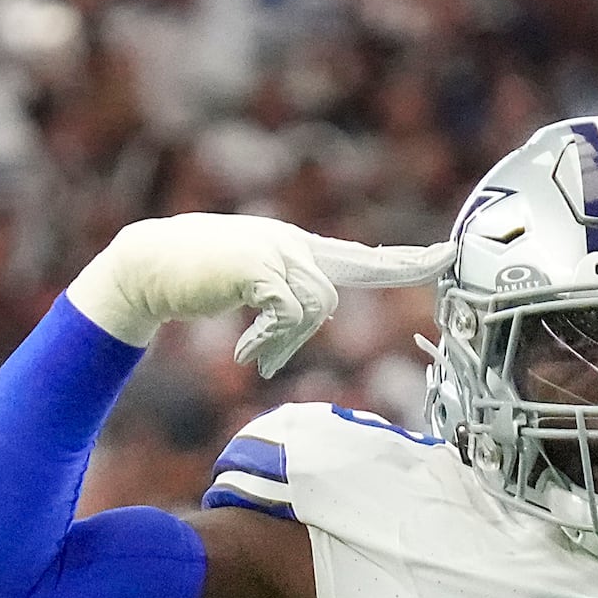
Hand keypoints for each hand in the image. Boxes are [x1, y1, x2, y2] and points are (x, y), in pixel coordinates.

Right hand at [63, 215, 454, 373]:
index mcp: (297, 246)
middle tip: (308, 333)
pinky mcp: (259, 268)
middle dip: (332, 316)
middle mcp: (294, 242)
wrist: (148, 266)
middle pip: (343, 288)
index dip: (407, 260)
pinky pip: (290, 314)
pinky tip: (244, 351)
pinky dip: (271, 341)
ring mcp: (277, 251)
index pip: (363, 256)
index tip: (450, 255)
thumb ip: (288, 296)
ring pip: (317, 309)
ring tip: (253, 356)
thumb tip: (316, 320)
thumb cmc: (197, 277)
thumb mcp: (251, 284)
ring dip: (285, 344)